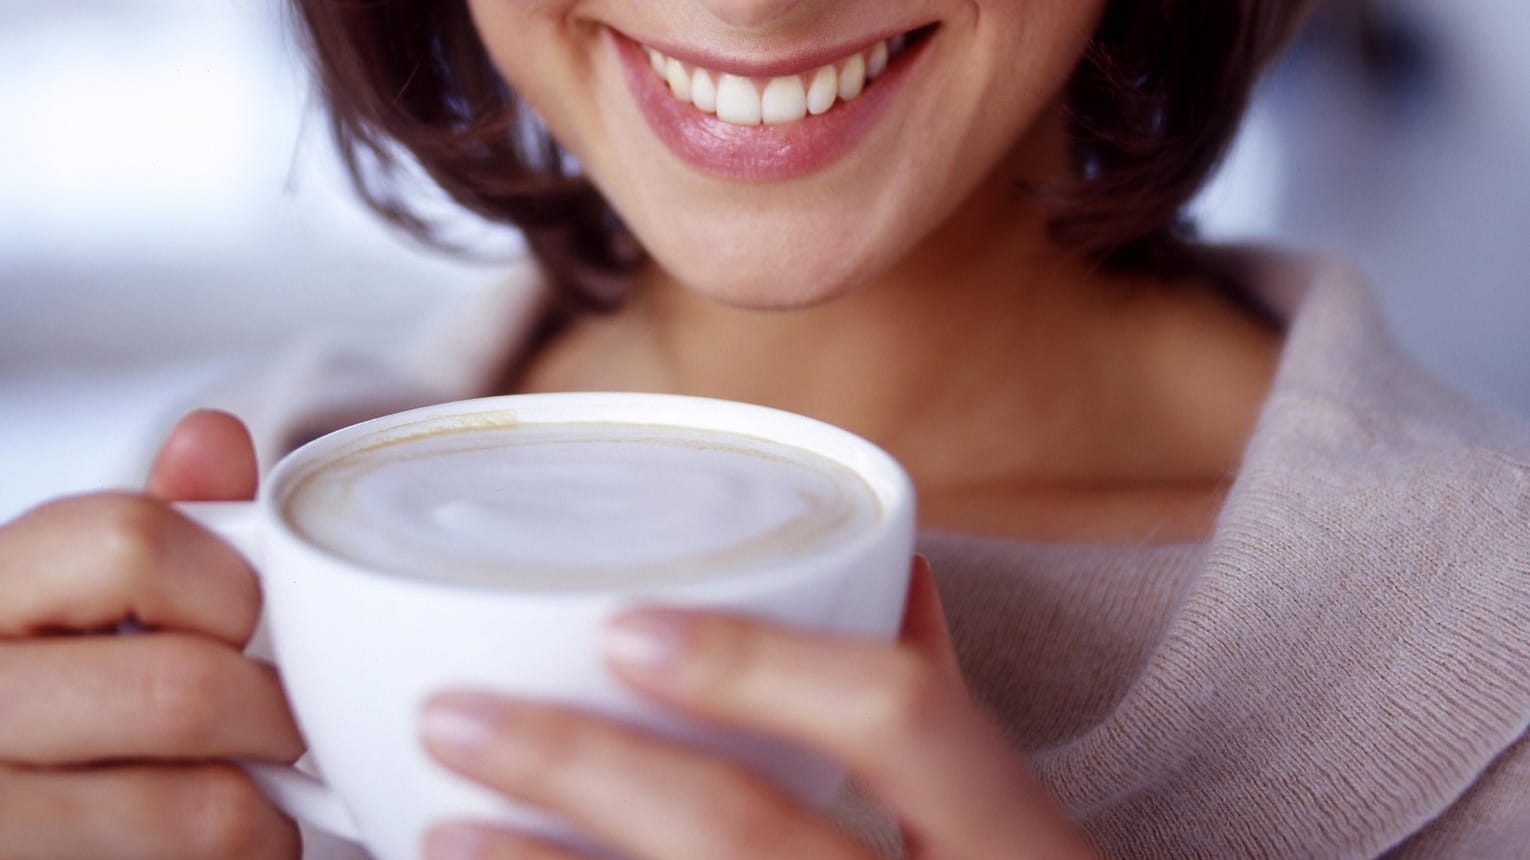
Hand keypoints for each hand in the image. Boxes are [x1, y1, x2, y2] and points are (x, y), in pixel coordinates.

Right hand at [0, 411, 303, 858]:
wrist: (19, 809)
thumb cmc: (59, 705)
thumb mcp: (81, 604)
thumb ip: (154, 531)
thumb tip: (214, 435)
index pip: (133, 542)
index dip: (229, 588)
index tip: (245, 625)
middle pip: (184, 687)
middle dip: (271, 713)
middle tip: (281, 729)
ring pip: (198, 806)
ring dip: (262, 809)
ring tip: (249, 798)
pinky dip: (241, 856)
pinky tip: (212, 845)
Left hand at [420, 558, 1097, 859]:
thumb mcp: (1014, 839)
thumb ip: (946, 723)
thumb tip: (894, 570)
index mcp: (1021, 852)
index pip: (905, 719)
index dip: (760, 665)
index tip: (623, 628)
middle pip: (744, 837)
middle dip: (582, 767)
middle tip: (455, 714)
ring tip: (435, 830)